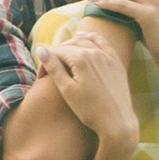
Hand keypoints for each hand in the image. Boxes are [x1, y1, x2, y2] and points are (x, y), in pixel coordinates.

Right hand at [36, 18, 138, 147]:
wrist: (117, 122)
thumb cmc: (90, 110)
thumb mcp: (67, 90)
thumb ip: (54, 67)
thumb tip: (41, 49)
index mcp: (81, 58)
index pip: (57, 51)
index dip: (45, 62)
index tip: (41, 77)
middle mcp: (95, 52)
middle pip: (70, 44)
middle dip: (57, 53)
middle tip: (49, 68)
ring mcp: (108, 56)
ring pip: (86, 40)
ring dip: (72, 43)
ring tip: (63, 52)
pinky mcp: (116, 62)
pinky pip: (102, 42)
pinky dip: (91, 38)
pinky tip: (85, 38)